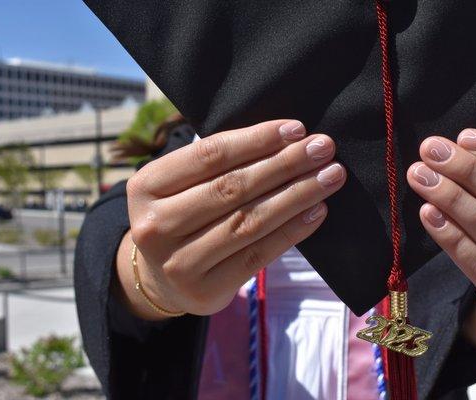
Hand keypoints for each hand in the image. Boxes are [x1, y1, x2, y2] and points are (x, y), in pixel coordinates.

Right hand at [115, 120, 345, 318]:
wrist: (160, 279)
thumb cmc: (182, 216)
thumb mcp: (181, 185)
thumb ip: (218, 163)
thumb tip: (288, 138)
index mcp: (146, 186)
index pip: (208, 156)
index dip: (256, 140)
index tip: (296, 128)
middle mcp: (154, 226)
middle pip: (232, 188)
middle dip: (285, 164)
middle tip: (323, 147)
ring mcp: (177, 263)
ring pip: (249, 221)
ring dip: (296, 195)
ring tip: (330, 176)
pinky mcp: (205, 291)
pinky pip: (258, 255)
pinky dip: (292, 231)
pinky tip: (317, 211)